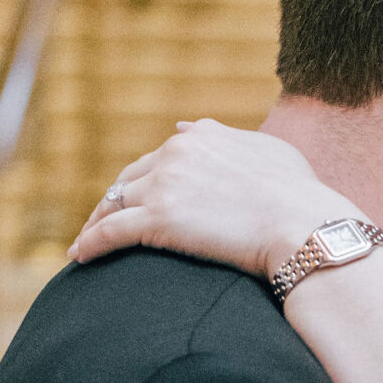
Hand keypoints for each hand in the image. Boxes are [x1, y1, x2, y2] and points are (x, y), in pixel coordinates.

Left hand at [69, 121, 354, 286]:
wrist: (304, 224)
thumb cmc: (300, 195)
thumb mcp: (269, 149)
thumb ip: (227, 135)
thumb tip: (187, 124)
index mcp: (200, 136)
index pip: (159, 158)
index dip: (145, 180)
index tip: (138, 197)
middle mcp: (175, 153)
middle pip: (129, 179)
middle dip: (113, 200)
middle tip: (102, 222)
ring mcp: (164, 185)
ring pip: (114, 204)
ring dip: (95, 222)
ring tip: (85, 244)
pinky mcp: (158, 219)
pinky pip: (111, 232)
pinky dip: (90, 243)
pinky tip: (78, 258)